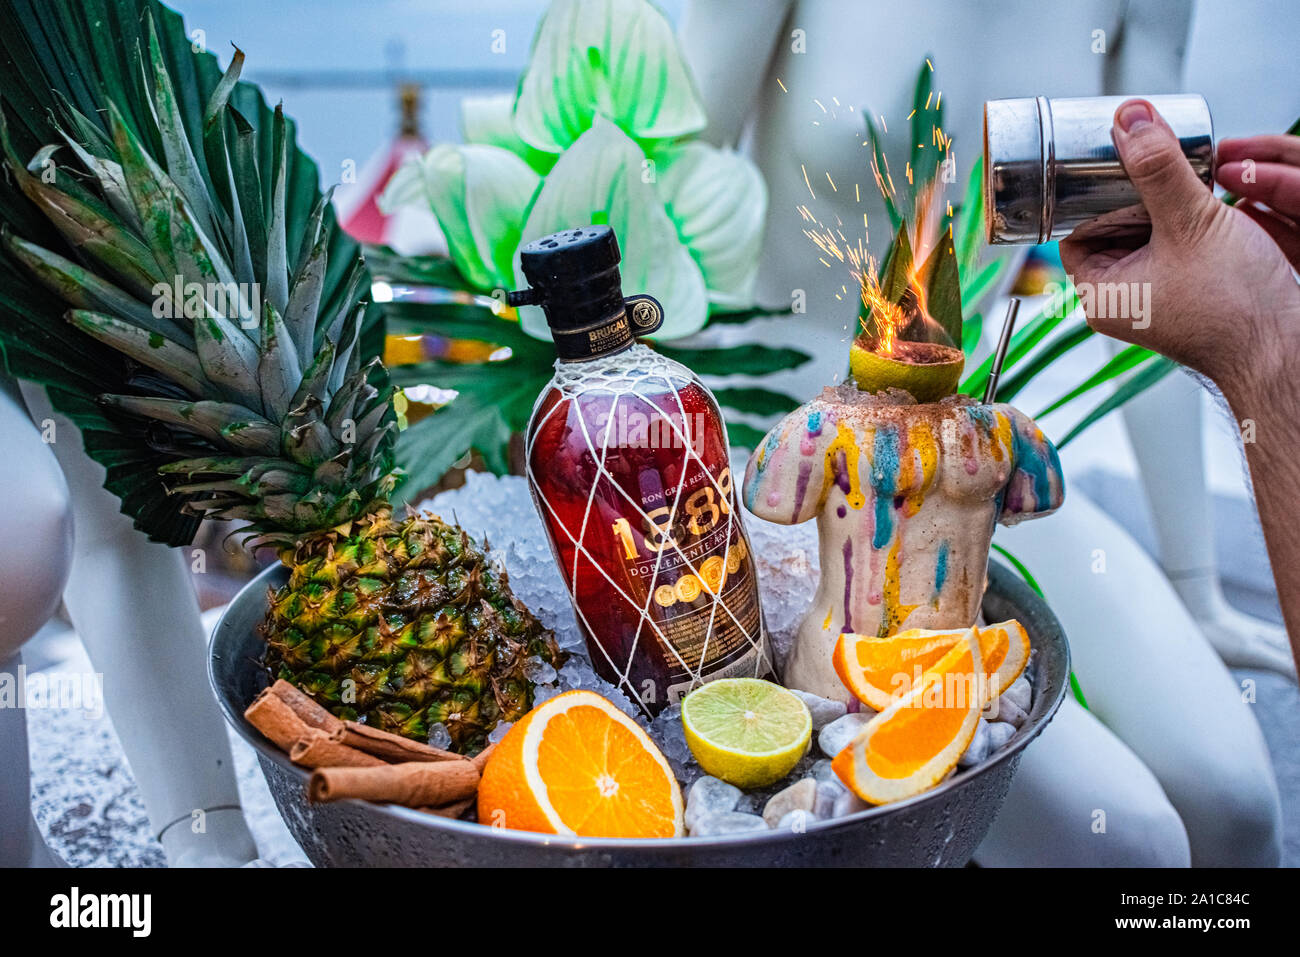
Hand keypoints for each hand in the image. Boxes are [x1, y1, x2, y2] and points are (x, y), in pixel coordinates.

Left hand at [1059, 100, 1299, 400]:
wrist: (1282, 348)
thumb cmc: (1233, 306)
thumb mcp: (1190, 221)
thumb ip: (1158, 168)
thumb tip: (1130, 119)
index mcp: (1099, 292)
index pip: (1075, 228)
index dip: (1092, 194)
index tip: (1114, 161)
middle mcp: (1120, 298)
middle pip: (1110, 227)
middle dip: (1133, 193)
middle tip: (1154, 161)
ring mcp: (1151, 298)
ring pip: (1144, 234)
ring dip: (1162, 204)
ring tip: (1182, 178)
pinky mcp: (1183, 295)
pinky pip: (1172, 248)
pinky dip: (1183, 224)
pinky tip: (1202, 204)